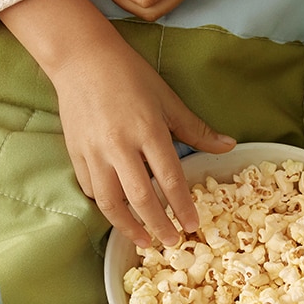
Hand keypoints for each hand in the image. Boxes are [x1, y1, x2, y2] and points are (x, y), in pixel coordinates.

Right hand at [0, 0, 234, 247]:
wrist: (82, 60)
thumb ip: (195, 129)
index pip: (170, 179)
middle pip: (141, 197)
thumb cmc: (129, 76)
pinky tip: (117, 212)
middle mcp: (120, 146)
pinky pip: (91, 188)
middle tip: (171, 243)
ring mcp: (94, 152)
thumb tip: (228, 146)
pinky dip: (104, 204)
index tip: (192, 226)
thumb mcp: (167, 99)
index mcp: (148, 131)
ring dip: (128, 226)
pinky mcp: (75, 153)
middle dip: (158, 225)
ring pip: (111, 201)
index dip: (182, 206)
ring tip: (143, 240)